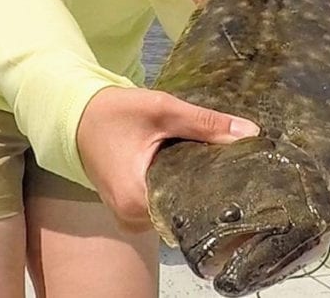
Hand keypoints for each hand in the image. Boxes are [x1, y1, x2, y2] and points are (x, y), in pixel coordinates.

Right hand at [76, 86, 259, 230]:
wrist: (78, 116)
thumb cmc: (115, 112)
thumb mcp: (162, 110)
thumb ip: (206, 123)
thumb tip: (251, 133)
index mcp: (137, 200)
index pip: (192, 206)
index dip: (221, 190)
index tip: (247, 176)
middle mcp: (134, 219)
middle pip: (187, 209)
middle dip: (212, 187)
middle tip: (241, 167)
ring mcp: (131, 218)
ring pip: (177, 208)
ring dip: (196, 187)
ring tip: (223, 166)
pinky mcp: (132, 210)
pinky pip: (166, 204)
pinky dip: (181, 187)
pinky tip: (198, 170)